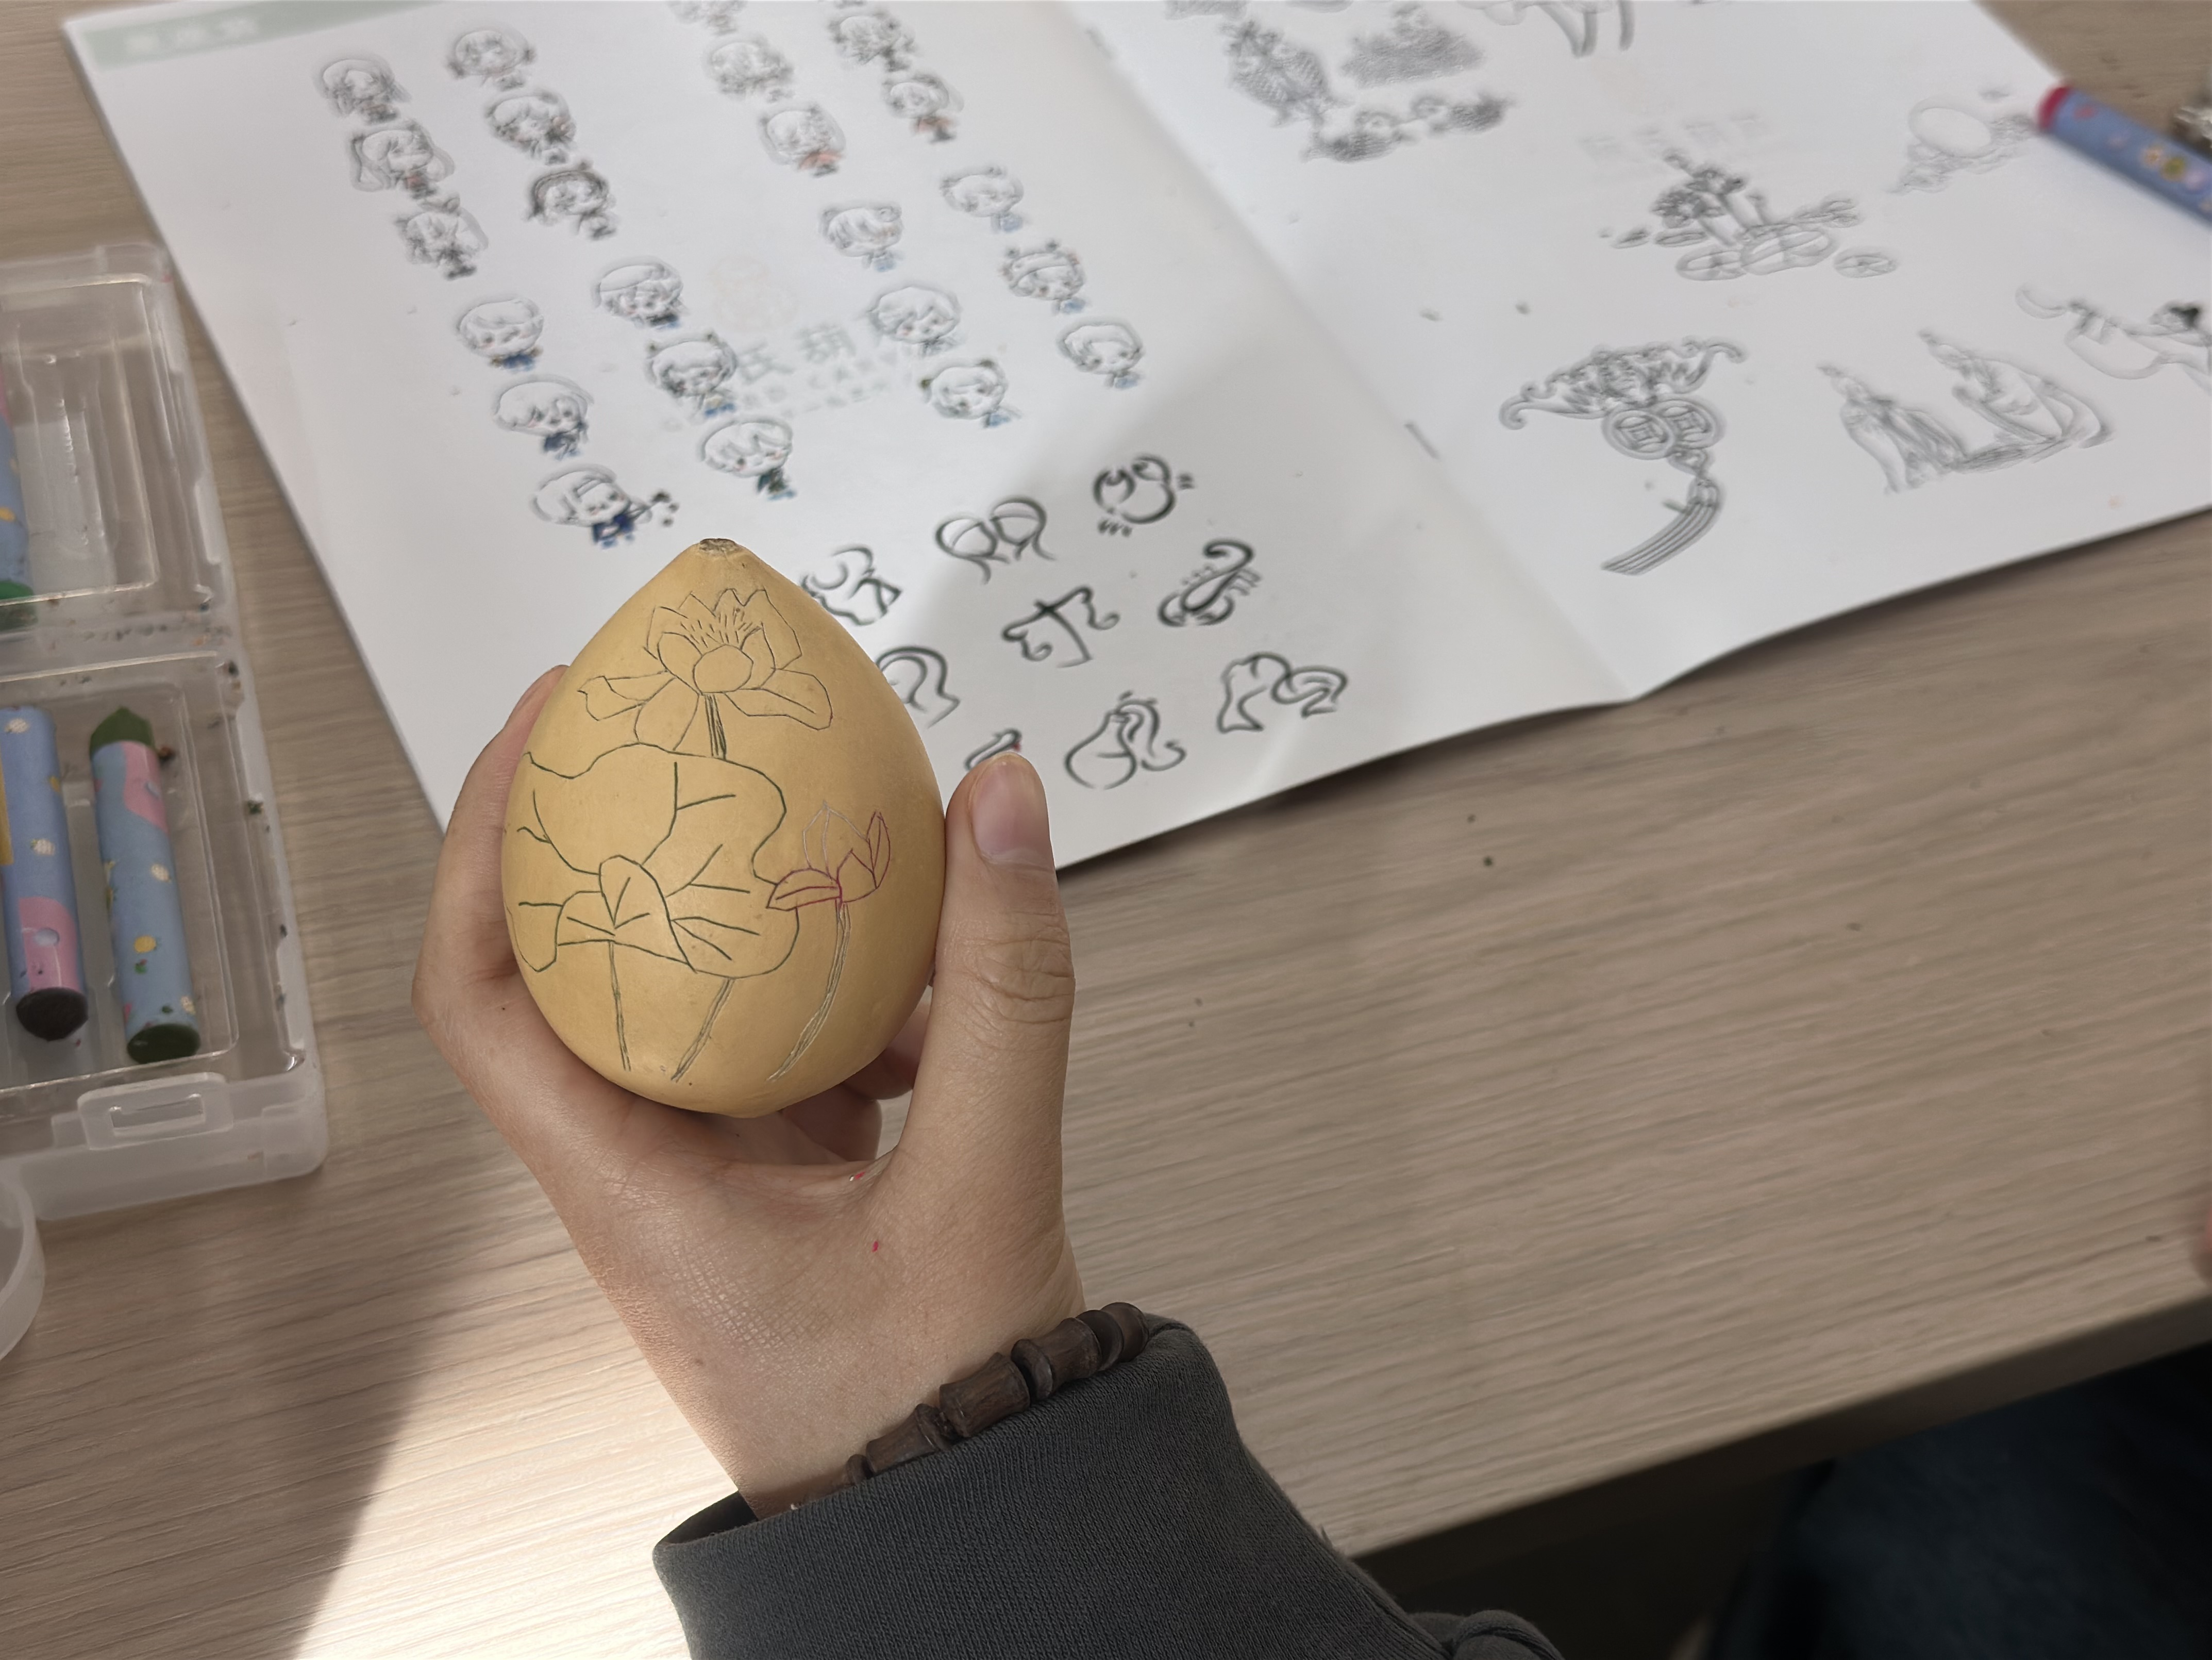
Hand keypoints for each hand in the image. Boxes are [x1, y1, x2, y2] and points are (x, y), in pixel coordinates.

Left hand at [414, 668, 1085, 1509]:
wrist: (974, 1523)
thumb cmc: (934, 1405)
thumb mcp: (985, 1180)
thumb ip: (1007, 989)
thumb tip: (997, 799)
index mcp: (628, 1188)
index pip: (483, 995)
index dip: (483, 845)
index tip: (540, 726)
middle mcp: (647, 1175)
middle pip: (582, 974)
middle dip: (629, 844)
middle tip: (694, 729)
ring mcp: (716, 1182)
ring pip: (703, 1009)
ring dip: (770, 928)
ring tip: (853, 856)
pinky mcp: (787, 1189)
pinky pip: (792, 1056)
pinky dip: (857, 1007)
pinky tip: (939, 1000)